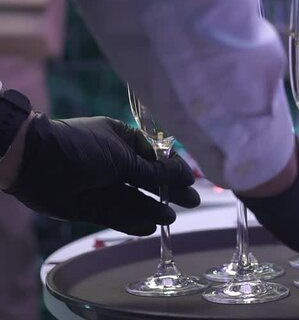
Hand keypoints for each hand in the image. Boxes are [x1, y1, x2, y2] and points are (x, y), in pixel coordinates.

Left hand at [4, 114, 199, 235]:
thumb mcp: (123, 157)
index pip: (154, 156)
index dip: (173, 168)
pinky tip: (149, 227)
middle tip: (192, 201)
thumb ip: (153, 171)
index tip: (190, 180)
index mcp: (121, 140)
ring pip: (134, 199)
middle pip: (148, 179)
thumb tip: (183, 174)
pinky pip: (116, 214)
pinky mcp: (90, 206)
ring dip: (152, 208)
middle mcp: (113, 162)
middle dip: (168, 191)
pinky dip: (132, 221)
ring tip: (170, 217)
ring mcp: (102, 184)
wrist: (36, 163)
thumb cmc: (82, 148)